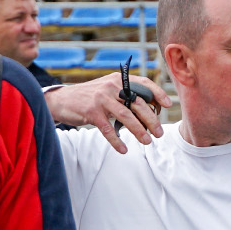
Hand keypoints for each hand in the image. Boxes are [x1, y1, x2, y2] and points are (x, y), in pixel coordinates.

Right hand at [46, 73, 171, 152]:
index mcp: (119, 80)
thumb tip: (149, 111)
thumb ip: (126, 96)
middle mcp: (112, 86)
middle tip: (159, 133)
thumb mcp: (109, 90)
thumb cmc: (90, 97)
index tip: (168, 105)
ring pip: (126, 116)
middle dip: (152, 120)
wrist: (62, 100)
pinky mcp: (91, 112)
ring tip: (147, 141)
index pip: (144, 83)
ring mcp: (101, 99)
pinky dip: (117, 141)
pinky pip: (108, 129)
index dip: (158, 93)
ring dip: (139, 131)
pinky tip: (123, 149)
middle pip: (138, 103)